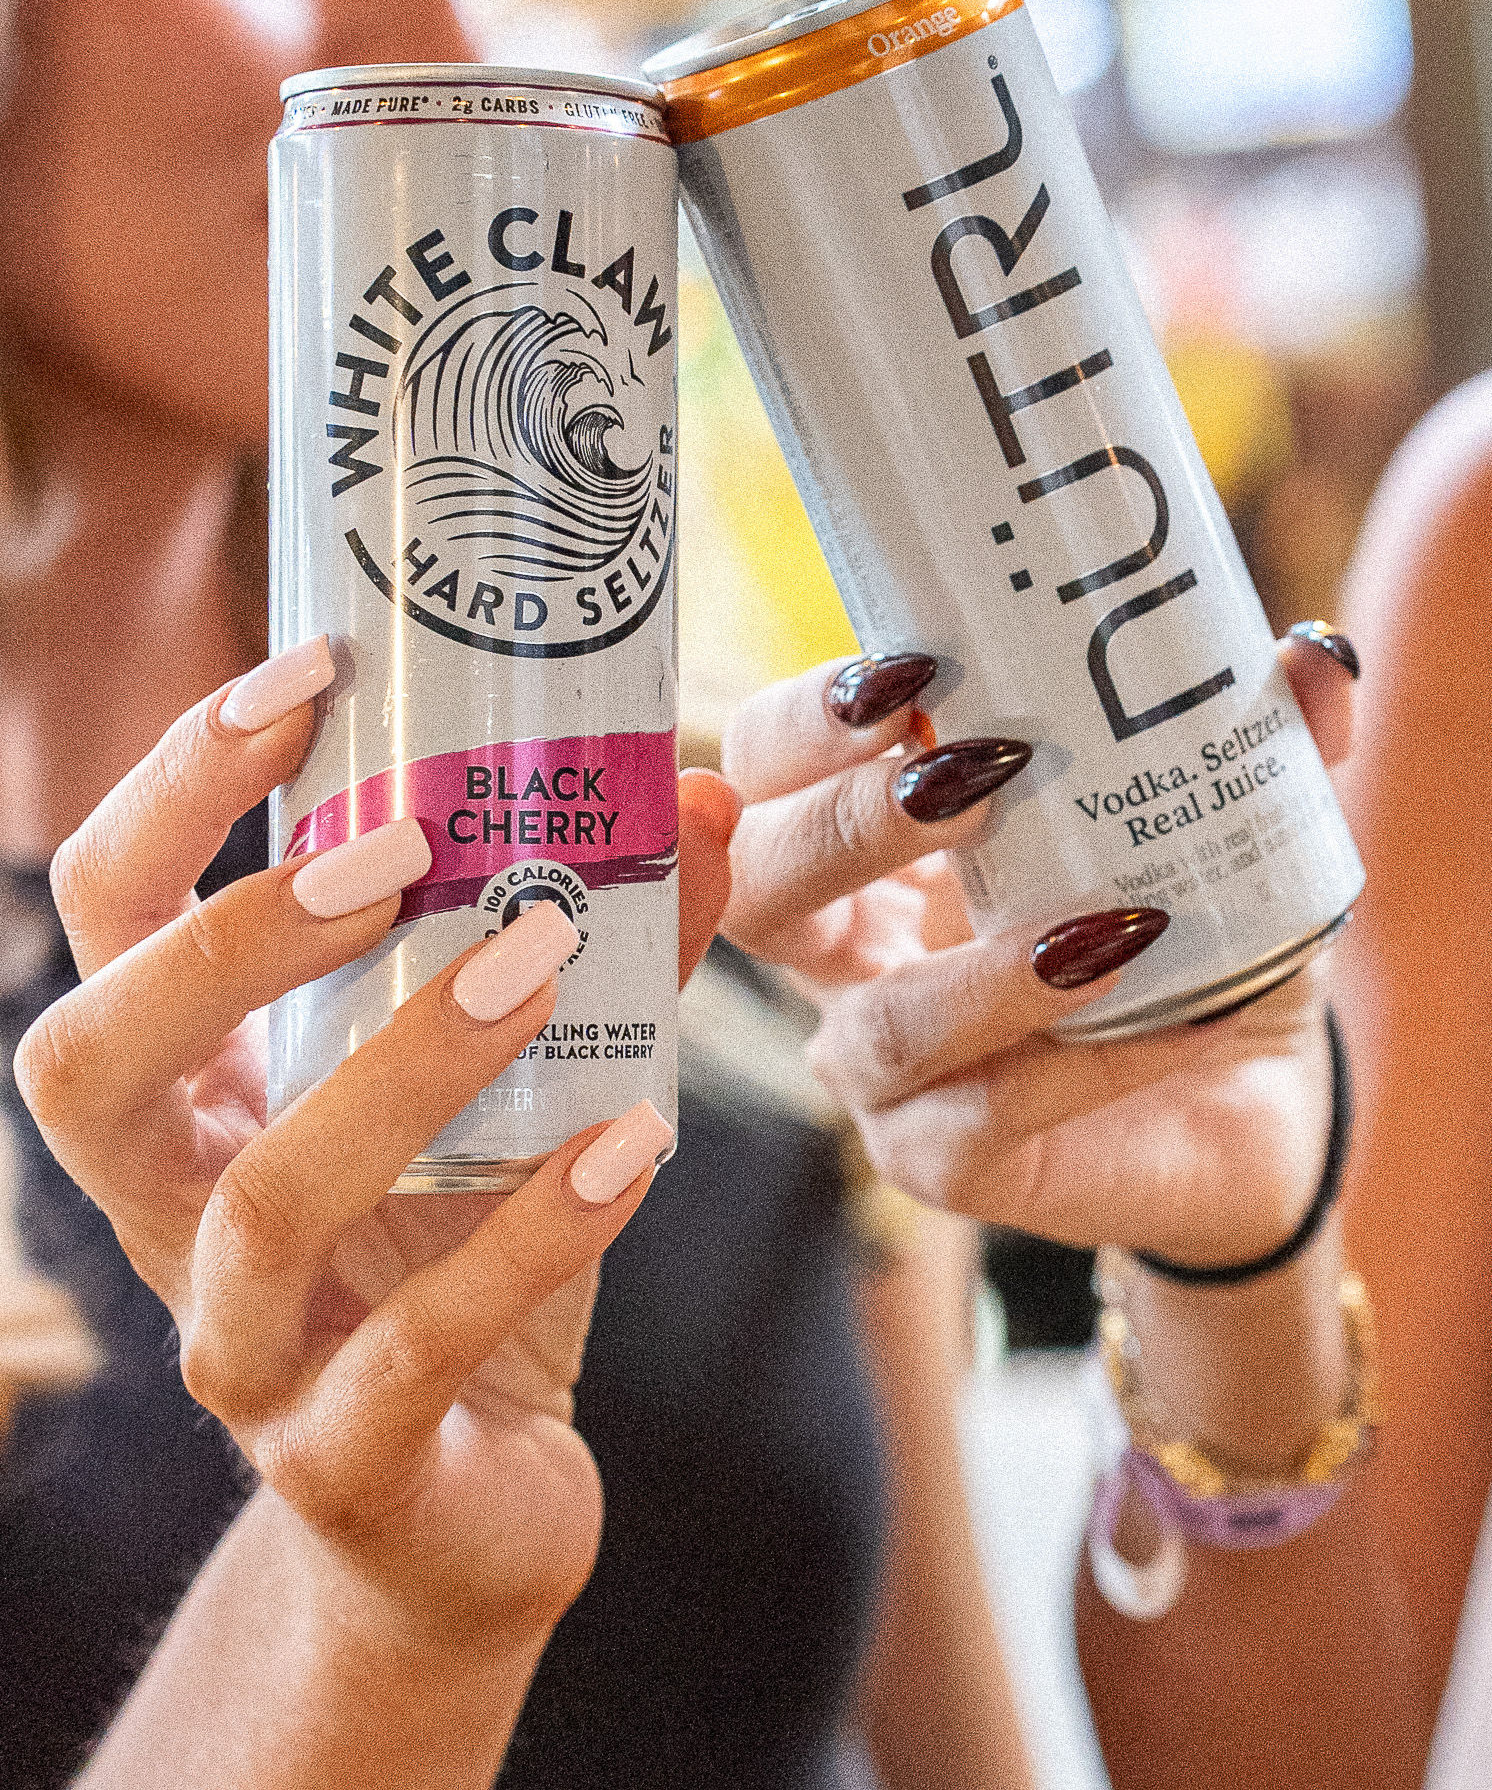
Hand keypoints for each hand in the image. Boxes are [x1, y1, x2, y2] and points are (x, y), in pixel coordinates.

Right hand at [13, 650, 735, 1652]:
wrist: (467, 1509)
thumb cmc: (462, 1264)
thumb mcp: (514, 1092)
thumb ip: (596, 949)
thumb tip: (700, 800)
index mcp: (197, 1098)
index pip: (109, 918)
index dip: (173, 794)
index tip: (307, 677)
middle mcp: (176, 1217)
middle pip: (95, 1060)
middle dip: (232, 936)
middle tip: (399, 850)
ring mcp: (245, 1353)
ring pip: (261, 1209)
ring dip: (403, 1069)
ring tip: (540, 961)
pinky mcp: (344, 1464)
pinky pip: (412, 1352)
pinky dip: (528, 1238)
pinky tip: (627, 1147)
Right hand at [719, 629, 1357, 1265]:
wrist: (1248, 1098)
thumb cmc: (1188, 933)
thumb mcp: (1215, 821)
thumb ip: (1252, 736)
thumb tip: (1318, 654)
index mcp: (876, 851)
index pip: (769, 768)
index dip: (805, 721)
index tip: (911, 670)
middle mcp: (851, 959)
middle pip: (757, 888)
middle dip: (844, 824)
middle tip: (972, 774)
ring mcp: (888, 1075)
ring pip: (876, 1031)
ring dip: (983, 977)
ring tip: (1103, 926)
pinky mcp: (947, 1164)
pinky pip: (987, 1119)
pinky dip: (1084, 1065)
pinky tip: (1174, 1014)